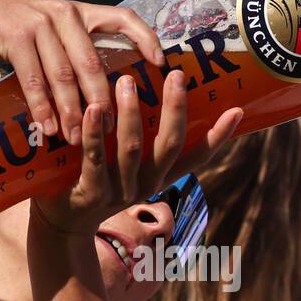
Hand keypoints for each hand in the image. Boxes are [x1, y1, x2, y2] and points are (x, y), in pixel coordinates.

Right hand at [0, 0, 165, 146]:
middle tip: (111, 129)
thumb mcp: (50, 28)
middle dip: (103, 100)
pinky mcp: (15, 36)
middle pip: (94, 62)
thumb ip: (74, 48)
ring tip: (78, 139)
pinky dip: (42, 106)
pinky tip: (47, 127)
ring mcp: (39, 24)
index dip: (146, 38)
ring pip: (65, 75)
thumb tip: (100, 89)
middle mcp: (65, 14)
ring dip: (72, 111)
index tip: (161, 64)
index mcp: (79, 12)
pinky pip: (34, 78)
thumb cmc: (13, 24)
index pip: (123, 17)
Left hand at [30, 69, 242, 237]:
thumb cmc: (95, 180)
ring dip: (131, 113)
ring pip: (132, 149)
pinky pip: (95, 159)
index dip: (217, 136)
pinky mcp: (92, 194)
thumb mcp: (125, 165)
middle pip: (169, 146)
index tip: (236, 110)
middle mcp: (146, 184)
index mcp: (159, 176)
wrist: (64, 225)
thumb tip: (146, 87)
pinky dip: (95, 132)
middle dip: (175, 109)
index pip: (196, 156)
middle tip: (176, 75)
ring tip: (128, 80)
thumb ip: (140, 136)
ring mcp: (120, 191)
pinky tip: (93, 108)